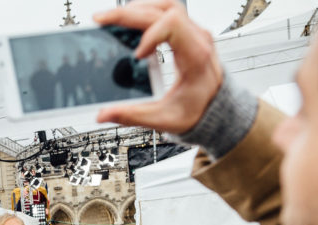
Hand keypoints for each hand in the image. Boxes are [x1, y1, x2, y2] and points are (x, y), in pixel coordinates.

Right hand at [94, 0, 222, 133]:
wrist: (216, 109)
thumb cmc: (198, 111)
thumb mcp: (165, 119)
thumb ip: (133, 115)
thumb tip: (103, 114)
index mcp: (195, 56)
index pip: (173, 25)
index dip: (150, 35)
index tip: (136, 56)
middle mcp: (197, 38)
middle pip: (164, 9)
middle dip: (128, 13)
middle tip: (101, 21)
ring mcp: (193, 32)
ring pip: (165, 5)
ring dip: (136, 8)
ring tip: (112, 18)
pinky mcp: (186, 33)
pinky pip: (166, 12)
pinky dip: (144, 13)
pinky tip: (127, 22)